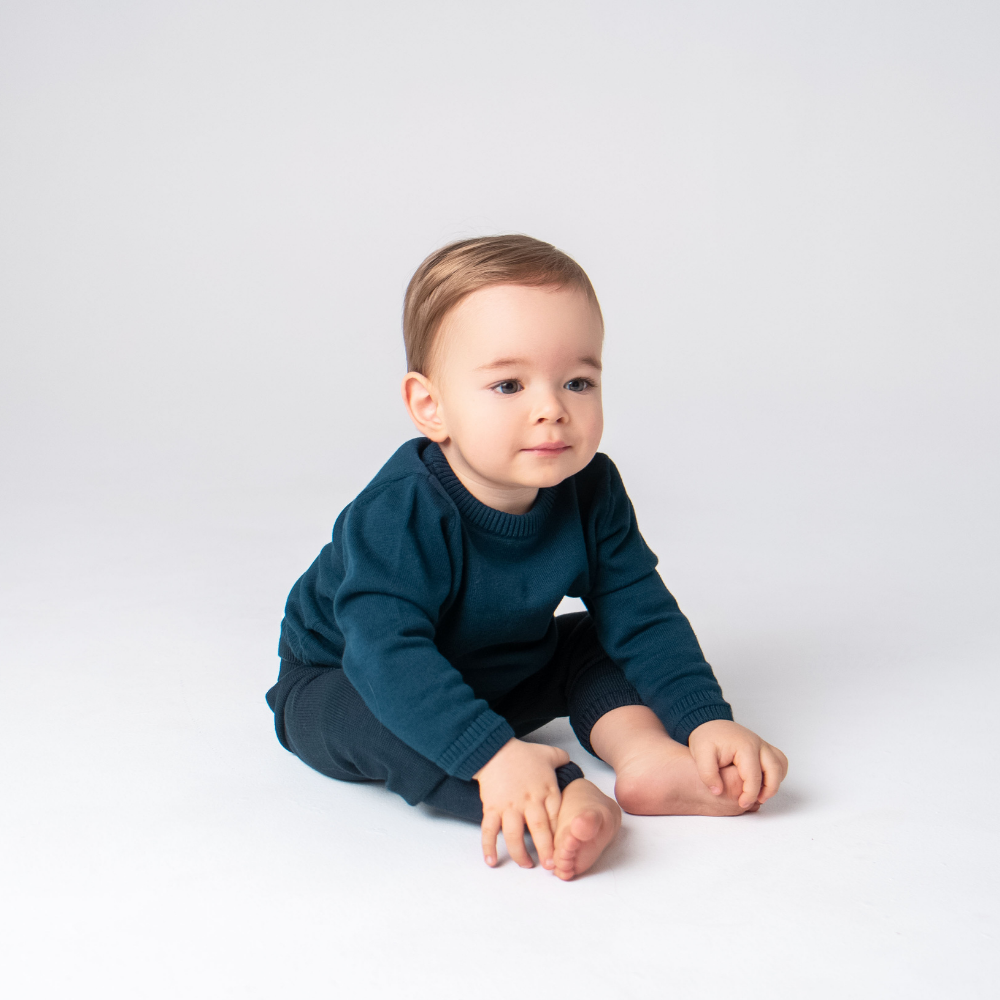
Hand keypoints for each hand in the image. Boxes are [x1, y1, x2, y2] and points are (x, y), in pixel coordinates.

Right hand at [473, 738, 569, 869]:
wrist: (494, 749)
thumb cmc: (522, 754)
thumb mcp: (548, 753)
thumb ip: (562, 759)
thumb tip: (571, 764)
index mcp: (546, 790)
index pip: (557, 817)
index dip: (561, 834)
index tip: (565, 848)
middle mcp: (529, 801)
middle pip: (539, 830)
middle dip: (546, 850)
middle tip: (550, 866)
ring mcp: (509, 806)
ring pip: (515, 835)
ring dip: (520, 853)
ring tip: (526, 865)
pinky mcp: (492, 808)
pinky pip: (489, 831)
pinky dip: (489, 847)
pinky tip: (491, 861)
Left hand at [688, 720, 787, 808]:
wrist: (709, 723)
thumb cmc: (706, 738)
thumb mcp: (700, 754)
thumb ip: (707, 774)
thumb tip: (718, 792)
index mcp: (745, 747)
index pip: (754, 776)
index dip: (750, 794)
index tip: (742, 804)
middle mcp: (758, 744)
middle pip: (775, 770)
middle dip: (769, 790)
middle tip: (757, 801)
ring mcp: (762, 744)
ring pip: (781, 765)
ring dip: (775, 781)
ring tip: (761, 793)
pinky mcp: (763, 747)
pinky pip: (779, 760)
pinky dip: (776, 773)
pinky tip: (763, 782)